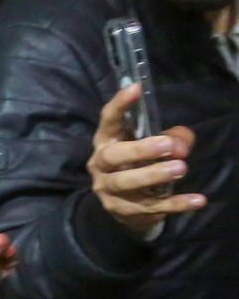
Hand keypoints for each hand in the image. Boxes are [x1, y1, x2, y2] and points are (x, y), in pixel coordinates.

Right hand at [87, 84, 206, 234]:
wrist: (126, 207)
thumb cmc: (139, 165)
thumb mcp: (158, 146)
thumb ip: (174, 139)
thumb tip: (181, 146)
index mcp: (106, 141)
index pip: (108, 120)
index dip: (119, 105)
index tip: (134, 87)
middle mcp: (100, 165)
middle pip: (112, 156)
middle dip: (139, 150)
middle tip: (167, 145)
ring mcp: (107, 190)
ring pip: (125, 183)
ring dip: (153, 175)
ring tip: (181, 168)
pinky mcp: (122, 210)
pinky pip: (149, 207)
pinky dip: (175, 204)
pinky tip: (198, 200)